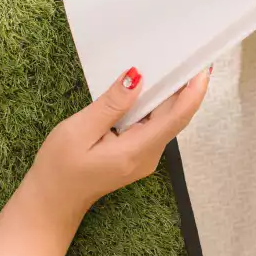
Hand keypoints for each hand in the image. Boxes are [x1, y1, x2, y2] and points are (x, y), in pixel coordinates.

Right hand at [22, 67, 209, 211]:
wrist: (52, 201)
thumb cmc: (59, 168)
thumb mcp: (78, 131)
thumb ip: (110, 105)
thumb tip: (137, 77)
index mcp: (137, 151)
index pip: (177, 117)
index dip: (193, 92)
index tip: (203, 67)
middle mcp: (148, 155)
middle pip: (175, 116)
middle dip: (185, 87)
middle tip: (189, 55)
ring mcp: (145, 156)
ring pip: (165, 119)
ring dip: (170, 94)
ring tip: (172, 63)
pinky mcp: (138, 153)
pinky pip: (154, 125)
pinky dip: (155, 104)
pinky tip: (150, 86)